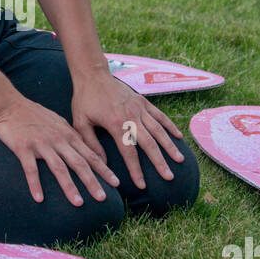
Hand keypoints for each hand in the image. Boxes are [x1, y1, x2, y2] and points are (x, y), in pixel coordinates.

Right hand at [0, 96, 120, 204]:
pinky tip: (39, 199)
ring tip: (78, 203)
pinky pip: (31, 169)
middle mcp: (58, 140)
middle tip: (102, 198)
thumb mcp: (58, 122)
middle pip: (79, 163)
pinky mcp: (23, 148)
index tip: (116, 184)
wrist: (9, 104)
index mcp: (68, 135)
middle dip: (92, 182)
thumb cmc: (33, 114)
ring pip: (58, 168)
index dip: (104, 170)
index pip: (90, 155)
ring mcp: (41, 144)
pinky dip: (35, 184)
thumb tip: (84, 149)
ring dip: (69, 186)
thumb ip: (70, 137)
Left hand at [71, 71, 184, 191]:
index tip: (142, 184)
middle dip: (160, 162)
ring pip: (158, 130)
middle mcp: (131, 116)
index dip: (136, 169)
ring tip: (179, 160)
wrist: (93, 74)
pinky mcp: (143, 101)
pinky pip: (159, 115)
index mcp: (115, 123)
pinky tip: (178, 137)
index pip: (128, 151)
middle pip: (149, 143)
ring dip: (170, 146)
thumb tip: (101, 165)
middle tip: (169, 177)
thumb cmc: (84, 99)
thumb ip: (91, 144)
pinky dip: (169, 126)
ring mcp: (139, 108)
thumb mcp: (80, 122)